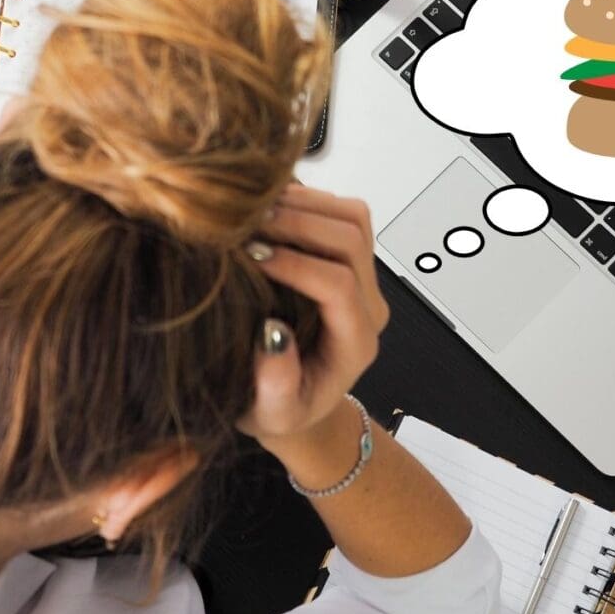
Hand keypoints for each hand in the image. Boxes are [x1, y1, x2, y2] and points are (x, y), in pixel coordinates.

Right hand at [236, 183, 388, 447]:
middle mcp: (368, 305)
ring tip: (253, 210)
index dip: (296, 264)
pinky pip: (341, 212)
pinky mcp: (348, 259)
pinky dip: (305, 199)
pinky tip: (265, 208)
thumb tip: (272, 334)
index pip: (339, 285)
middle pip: (352, 239)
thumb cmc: (281, 410)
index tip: (250, 256)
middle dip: (298, 223)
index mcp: (355, 342)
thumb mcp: (272, 414)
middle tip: (246, 223)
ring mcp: (363, 278)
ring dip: (304, 204)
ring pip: (353, 217)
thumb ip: (276, 385)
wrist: (297, 401)